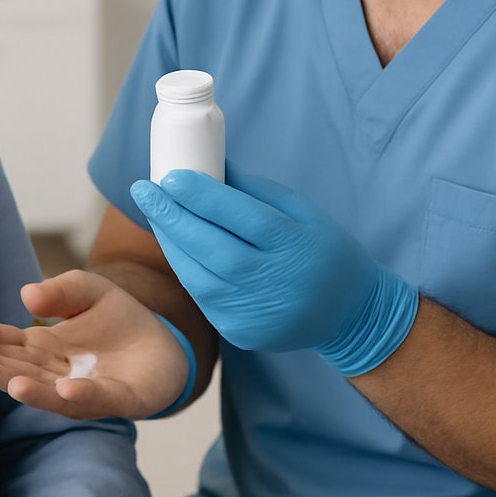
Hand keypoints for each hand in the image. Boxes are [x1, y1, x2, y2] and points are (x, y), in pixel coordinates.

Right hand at [0, 269, 190, 419]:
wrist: (166, 348)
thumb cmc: (118, 320)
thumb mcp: (88, 290)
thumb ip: (60, 289)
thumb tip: (26, 295)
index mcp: (39, 348)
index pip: (1, 341)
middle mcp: (51, 374)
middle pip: (11, 366)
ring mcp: (79, 391)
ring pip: (41, 389)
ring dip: (14, 382)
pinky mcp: (116, 400)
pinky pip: (94, 399)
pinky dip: (76, 396)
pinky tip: (61, 389)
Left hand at [131, 170, 417, 376]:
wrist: (352, 316)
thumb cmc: (326, 251)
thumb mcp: (303, 211)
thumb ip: (255, 189)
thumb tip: (209, 162)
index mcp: (295, 245)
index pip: (241, 217)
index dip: (202, 196)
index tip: (170, 175)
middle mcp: (274, 282)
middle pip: (212, 248)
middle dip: (172, 216)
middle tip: (144, 190)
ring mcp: (256, 313)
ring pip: (198, 277)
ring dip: (171, 242)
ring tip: (154, 212)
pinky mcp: (241, 334)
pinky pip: (203, 297)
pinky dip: (185, 268)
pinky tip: (174, 244)